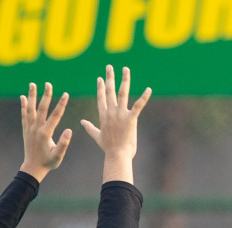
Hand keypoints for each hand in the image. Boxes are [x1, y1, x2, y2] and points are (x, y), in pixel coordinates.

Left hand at [19, 81, 71, 181]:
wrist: (32, 168)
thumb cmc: (48, 163)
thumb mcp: (58, 156)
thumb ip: (63, 144)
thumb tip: (69, 130)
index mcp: (45, 133)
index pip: (55, 115)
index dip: (61, 104)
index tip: (66, 94)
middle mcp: (36, 128)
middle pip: (41, 108)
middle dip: (46, 95)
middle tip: (48, 83)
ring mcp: (29, 128)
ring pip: (30, 109)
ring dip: (32, 96)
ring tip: (32, 84)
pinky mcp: (25, 129)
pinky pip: (24, 115)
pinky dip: (24, 106)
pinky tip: (23, 97)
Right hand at [81, 65, 149, 182]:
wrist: (117, 156)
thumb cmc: (108, 149)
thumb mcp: (97, 136)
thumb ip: (90, 128)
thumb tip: (82, 122)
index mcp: (103, 116)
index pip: (101, 98)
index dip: (101, 87)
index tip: (100, 78)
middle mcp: (111, 112)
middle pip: (110, 91)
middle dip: (110, 78)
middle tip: (109, 66)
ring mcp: (120, 115)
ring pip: (122, 93)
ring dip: (124, 80)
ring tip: (126, 69)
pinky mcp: (131, 119)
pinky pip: (138, 105)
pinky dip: (144, 97)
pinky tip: (149, 89)